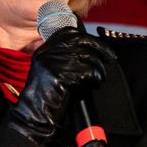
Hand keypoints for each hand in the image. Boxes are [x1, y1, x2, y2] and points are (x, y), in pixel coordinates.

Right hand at [6, 27, 115, 144]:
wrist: (36, 113)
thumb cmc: (46, 96)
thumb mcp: (49, 69)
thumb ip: (64, 56)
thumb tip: (90, 49)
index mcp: (45, 49)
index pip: (70, 32)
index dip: (88, 38)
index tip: (99, 46)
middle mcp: (49, 52)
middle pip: (82, 40)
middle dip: (101, 48)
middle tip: (111, 58)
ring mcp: (56, 62)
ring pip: (89, 56)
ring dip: (100, 68)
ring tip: (100, 77)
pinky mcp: (65, 74)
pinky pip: (89, 71)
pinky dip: (96, 77)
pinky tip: (95, 83)